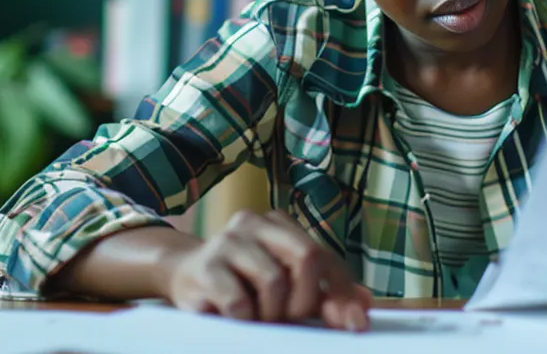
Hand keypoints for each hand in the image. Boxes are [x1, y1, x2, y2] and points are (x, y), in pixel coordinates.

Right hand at [155, 210, 371, 330]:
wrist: (183, 277)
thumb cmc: (243, 284)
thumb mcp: (286, 288)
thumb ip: (324, 295)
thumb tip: (363, 308)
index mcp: (279, 223)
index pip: (325, 256)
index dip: (342, 292)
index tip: (353, 323)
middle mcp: (254, 223)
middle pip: (308, 256)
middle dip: (306, 298)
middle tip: (290, 317)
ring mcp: (227, 241)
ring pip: (275, 281)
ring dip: (271, 312)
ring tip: (257, 315)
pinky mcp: (205, 267)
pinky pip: (240, 302)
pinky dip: (245, 319)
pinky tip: (236, 316)